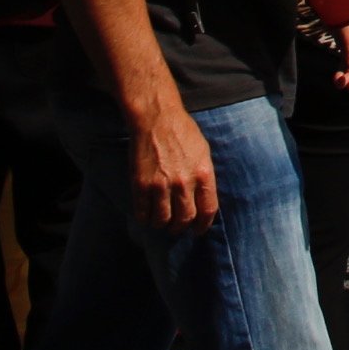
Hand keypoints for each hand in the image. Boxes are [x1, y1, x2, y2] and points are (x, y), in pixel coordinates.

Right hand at [131, 100, 218, 228]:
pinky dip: (144, 218)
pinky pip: (142, 213)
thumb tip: (204, 199)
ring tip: (161, 220)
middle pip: (185, 219)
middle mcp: (184, 183)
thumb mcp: (203, 153)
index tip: (198, 230)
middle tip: (176, 226)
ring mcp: (161, 185)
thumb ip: (204, 177)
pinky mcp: (141, 185)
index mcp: (203, 174)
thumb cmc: (183, 133)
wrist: (157, 119)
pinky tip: (146, 214)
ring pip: (162, 220)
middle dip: (181, 227)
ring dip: (162, 224)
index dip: (203, 225)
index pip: (208, 211)